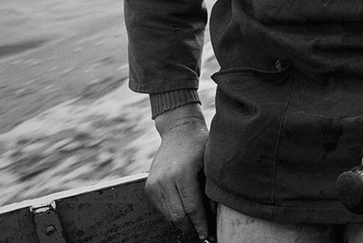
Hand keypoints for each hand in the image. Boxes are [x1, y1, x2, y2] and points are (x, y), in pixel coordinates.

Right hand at [146, 106, 210, 240]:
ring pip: (168, 215)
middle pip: (178, 215)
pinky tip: (185, 215)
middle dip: (192, 229)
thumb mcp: (209, 163)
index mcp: (183, 173)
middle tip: (204, 235)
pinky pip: (161, 208)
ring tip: (196, 227)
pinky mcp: (149, 186)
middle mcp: (165, 180)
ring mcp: (155, 184)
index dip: (200, 224)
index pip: (192, 208)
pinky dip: (173, 214)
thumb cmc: (199, 145)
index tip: (208, 235)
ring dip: (182, 224)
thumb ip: (210, 188)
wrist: (178, 130)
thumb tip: (213, 214)